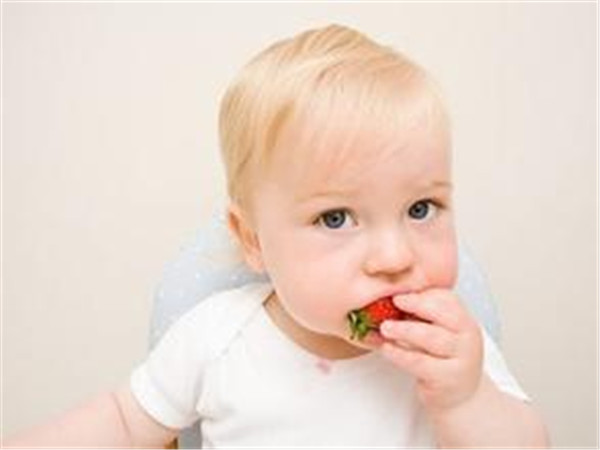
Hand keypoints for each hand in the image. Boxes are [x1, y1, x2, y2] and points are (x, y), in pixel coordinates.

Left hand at [379, 289, 483, 413]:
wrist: (458, 394)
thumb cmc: (441, 357)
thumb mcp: (435, 332)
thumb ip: (418, 316)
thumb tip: (385, 301)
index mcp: (463, 319)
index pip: (447, 300)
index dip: (423, 295)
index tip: (399, 294)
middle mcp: (468, 336)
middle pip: (444, 315)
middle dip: (416, 306)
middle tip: (392, 303)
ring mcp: (462, 358)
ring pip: (431, 338)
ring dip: (405, 330)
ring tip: (385, 328)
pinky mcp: (449, 378)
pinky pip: (421, 362)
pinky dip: (400, 354)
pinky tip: (387, 349)